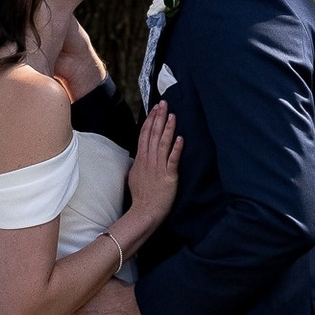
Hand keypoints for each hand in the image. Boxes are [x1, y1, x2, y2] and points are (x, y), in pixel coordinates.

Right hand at [124, 101, 179, 232]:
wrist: (144, 212)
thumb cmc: (141, 196)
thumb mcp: (134, 176)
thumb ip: (138, 163)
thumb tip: (138, 156)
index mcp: (141, 159)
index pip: (144, 134)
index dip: (150, 120)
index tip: (155, 108)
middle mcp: (149, 160)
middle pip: (153, 134)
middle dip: (159, 117)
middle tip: (164, 103)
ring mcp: (158, 168)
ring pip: (163, 143)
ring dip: (168, 128)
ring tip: (172, 115)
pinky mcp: (168, 176)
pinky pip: (172, 160)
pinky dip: (176, 148)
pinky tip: (180, 138)